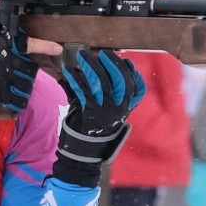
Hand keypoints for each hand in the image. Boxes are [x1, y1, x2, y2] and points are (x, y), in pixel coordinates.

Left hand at [53, 49, 145, 187]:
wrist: (84, 152)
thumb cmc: (95, 128)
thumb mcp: (109, 113)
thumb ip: (111, 95)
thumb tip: (102, 70)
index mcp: (126, 109)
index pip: (137, 87)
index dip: (132, 72)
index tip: (125, 60)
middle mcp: (119, 109)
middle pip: (121, 80)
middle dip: (112, 63)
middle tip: (102, 53)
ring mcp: (105, 110)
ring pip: (101, 82)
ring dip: (90, 65)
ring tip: (81, 56)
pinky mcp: (89, 111)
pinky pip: (83, 90)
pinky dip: (75, 78)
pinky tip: (68, 71)